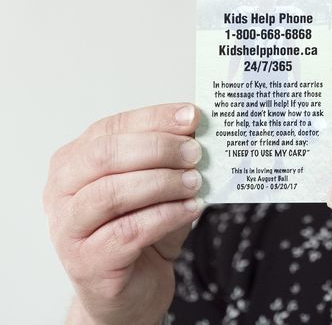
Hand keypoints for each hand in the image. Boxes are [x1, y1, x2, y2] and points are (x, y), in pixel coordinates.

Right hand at [43, 103, 205, 324]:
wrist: (132, 288)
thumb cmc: (142, 228)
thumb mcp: (156, 183)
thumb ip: (169, 156)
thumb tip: (197, 126)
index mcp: (73, 161)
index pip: (112, 128)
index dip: (154, 119)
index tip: (191, 116)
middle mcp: (61, 192)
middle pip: (105, 156)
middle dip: (158, 149)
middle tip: (195, 153)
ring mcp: (68, 229)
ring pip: (113, 194)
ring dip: (163, 183)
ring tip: (196, 182)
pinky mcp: (87, 262)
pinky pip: (129, 231)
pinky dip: (167, 215)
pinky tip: (191, 208)